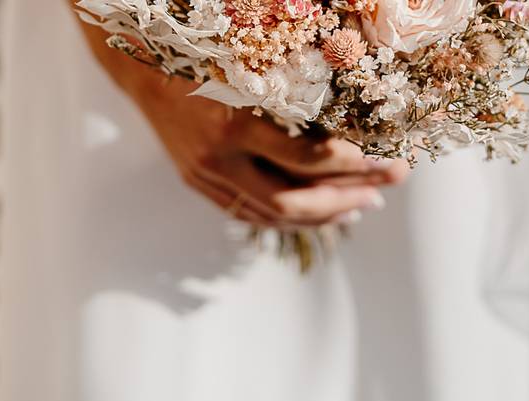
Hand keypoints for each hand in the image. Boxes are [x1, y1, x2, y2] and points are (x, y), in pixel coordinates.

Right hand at [76, 19, 408, 228]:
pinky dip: (288, 217)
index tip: (386, 160)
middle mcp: (218, 158)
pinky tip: (318, 213)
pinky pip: (251, 213)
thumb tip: (351, 115)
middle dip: (347, 195)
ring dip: (323, 214)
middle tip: (387, 184)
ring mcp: (206, 177)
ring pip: (273, 214)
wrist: (141, 66)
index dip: (350, 165)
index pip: (305, 159)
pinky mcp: (200, 184)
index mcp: (233, 121)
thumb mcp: (249, 64)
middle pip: (292, 199)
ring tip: (362, 204)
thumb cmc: (202, 54)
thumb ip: (291, 93)